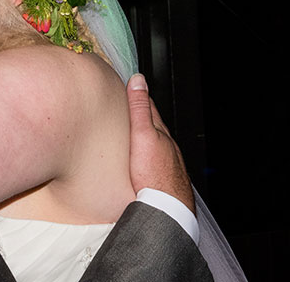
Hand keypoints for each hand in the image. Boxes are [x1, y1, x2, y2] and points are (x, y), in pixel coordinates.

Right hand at [126, 73, 194, 212]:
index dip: (137, 94)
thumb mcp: (142, 135)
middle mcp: (165, 145)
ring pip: (152, 143)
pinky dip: (142, 154)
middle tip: (123, 107)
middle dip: (139, 116)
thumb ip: (139, 108)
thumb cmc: (155, 174)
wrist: (166, 209)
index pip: (149, 106)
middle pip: (151, 125)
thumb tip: (138, 80)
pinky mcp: (160, 177)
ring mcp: (164, 161)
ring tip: (127, 133)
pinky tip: (136, 160)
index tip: (127, 85)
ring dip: (140, 137)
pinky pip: (150, 160)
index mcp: (160, 131)